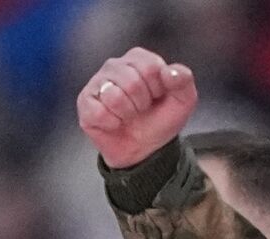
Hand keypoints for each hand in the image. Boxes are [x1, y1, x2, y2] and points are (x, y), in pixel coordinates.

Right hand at [77, 47, 196, 167]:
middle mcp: (115, 66)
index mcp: (139, 59)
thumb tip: (170, 72)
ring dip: (128, 114)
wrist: (146, 148)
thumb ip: (183, 80)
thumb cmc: (160, 120)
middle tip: (142, 109)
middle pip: (132, 82)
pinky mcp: (85, 103)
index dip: (159, 88)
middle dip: (143, 103)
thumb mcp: (183, 101)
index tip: (157, 97)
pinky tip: (115, 122)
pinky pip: (99, 112)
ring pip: (114, 96)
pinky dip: (112, 123)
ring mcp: (97, 83)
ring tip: (129, 116)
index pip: (151, 66)